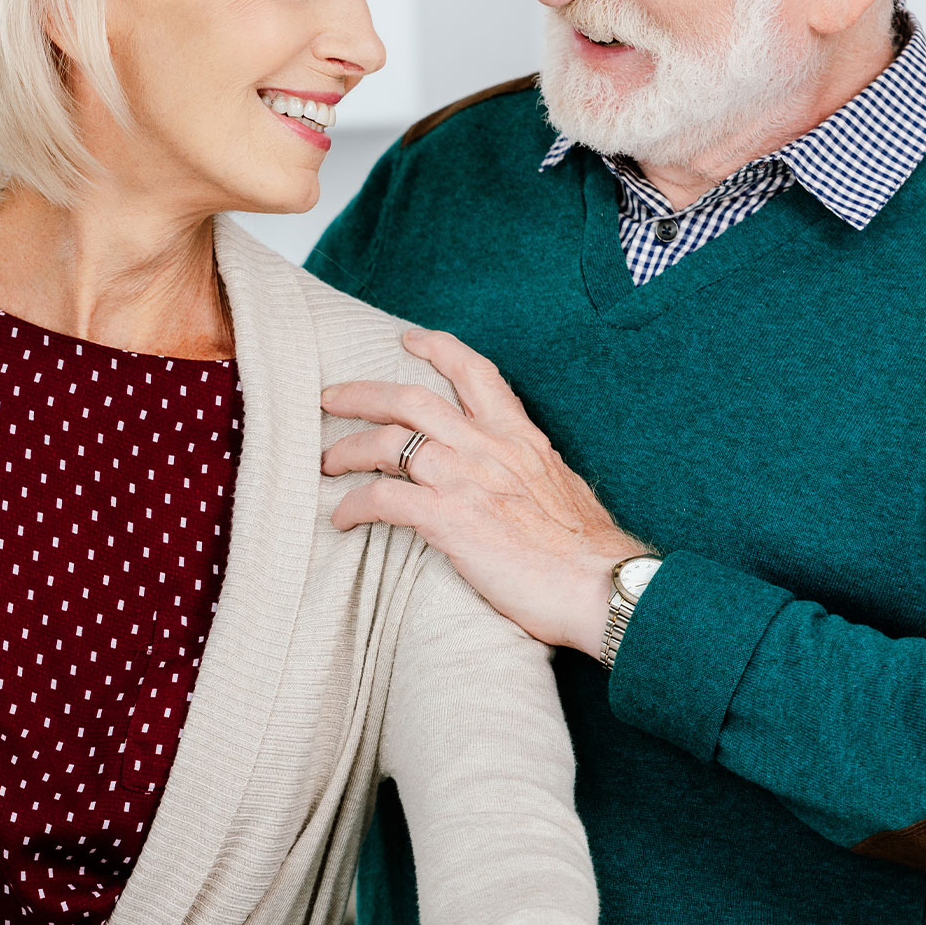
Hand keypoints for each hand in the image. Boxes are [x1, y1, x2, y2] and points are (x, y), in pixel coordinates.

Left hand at [321, 328, 646, 654]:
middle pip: (409, 399)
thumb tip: (517, 474)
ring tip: (326, 463)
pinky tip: (340, 520)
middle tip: (329, 398)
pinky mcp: (449, 518)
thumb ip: (529, 470)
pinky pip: (381, 498)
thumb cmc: (585, 552)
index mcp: (519, 437)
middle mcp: (488, 447)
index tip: (409, 339)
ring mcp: (465, 479)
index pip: (475, 373)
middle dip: (361, 394)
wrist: (599, 585)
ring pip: (386, 443)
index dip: (438, 349)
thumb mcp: (562, 488)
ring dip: (346, 449)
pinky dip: (352, 506)